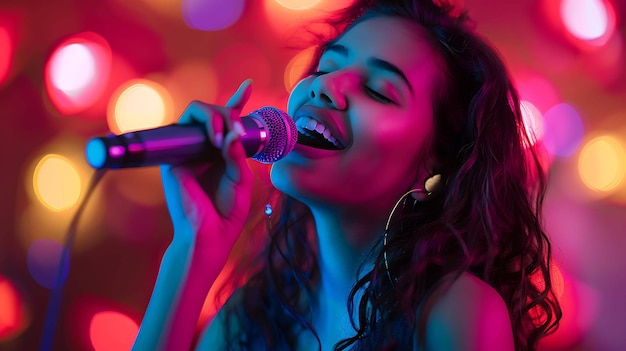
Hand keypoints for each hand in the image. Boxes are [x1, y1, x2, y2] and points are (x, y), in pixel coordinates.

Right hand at [160, 79, 253, 264]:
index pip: (228, 122)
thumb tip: (232, 131)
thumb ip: (237, 153)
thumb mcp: (240, 179)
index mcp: (221, 152)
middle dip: (229, 113)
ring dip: (216, 117)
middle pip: (214, 112)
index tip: (247, 85)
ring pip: (198, 112)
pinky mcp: (173, 154)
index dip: (237, 102)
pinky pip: (182, 125)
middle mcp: (203, 146)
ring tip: (223, 138)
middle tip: (238, 132)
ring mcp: (187, 148)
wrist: (209, 233)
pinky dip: (203, 123)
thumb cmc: (226, 210)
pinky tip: (216, 137)